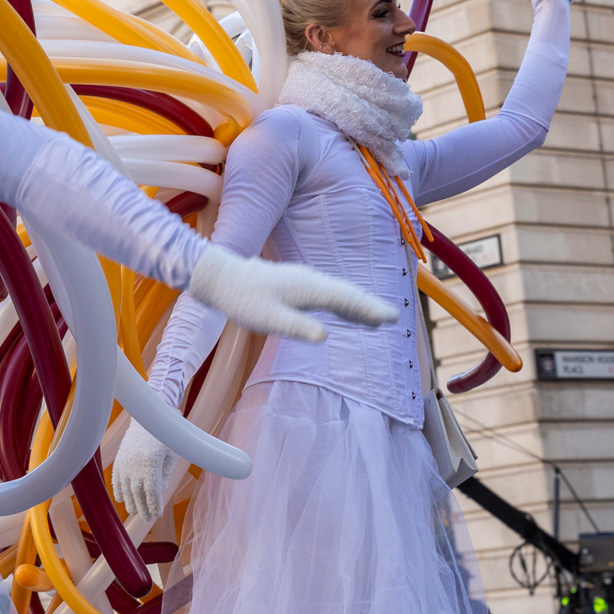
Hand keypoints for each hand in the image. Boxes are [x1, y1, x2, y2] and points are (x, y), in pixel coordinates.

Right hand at [111, 421, 175, 525]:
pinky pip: (116, 479)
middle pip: (138, 493)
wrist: (145, 418)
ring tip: (135, 512)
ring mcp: (125, 463)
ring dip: (130, 502)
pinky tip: (121, 500)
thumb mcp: (170, 455)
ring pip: (126, 489)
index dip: (154, 505)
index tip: (156, 514)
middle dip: (142, 508)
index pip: (152, 491)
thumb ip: (165, 475)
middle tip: (147, 519)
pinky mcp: (119, 460)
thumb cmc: (164, 437)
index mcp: (151, 464)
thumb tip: (159, 492)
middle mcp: (135, 466)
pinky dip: (118, 490)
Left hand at [186, 246, 396, 342]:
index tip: (391, 317)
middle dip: (369, 306)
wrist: (220, 277)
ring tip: (377, 319)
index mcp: (308, 287)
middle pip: (346, 293)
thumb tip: (324, 336)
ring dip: (357, 305)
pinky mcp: (295, 285)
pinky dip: (341, 303)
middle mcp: (310, 280)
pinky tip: (345, 312)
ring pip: (337, 293)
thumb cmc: (242, 300)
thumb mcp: (267, 320)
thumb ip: (296, 327)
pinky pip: (326, 294)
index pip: (346, 299)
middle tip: (393, 318)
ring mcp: (303, 280)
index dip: (369, 309)